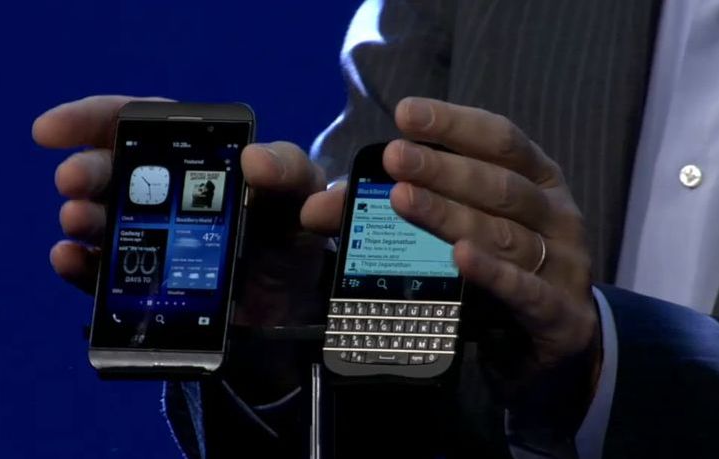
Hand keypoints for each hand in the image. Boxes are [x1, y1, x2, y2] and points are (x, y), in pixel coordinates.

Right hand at [33, 95, 329, 326]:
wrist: (297, 300)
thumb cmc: (294, 231)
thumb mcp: (301, 192)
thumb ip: (288, 169)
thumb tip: (253, 160)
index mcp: (192, 158)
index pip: (136, 126)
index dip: (91, 119)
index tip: (52, 130)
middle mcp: (162, 195)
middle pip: (112, 174)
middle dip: (86, 171)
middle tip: (71, 181)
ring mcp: (151, 241)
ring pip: (102, 224)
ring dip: (83, 219)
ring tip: (78, 220)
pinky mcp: (148, 286)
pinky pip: (106, 278)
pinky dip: (83, 269)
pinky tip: (69, 259)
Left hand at [302, 97, 599, 432]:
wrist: (558, 345)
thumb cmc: (500, 268)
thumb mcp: (457, 228)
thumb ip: (390, 210)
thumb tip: (315, 208)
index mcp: (535, 180)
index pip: (499, 139)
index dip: (454, 124)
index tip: (406, 113)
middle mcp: (554, 213)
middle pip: (497, 184)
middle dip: (443, 169)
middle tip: (395, 157)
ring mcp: (563, 263)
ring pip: (503, 233)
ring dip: (451, 215)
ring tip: (404, 199)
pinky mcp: (561, 314)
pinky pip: (524, 290)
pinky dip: (492, 273)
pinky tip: (459, 258)